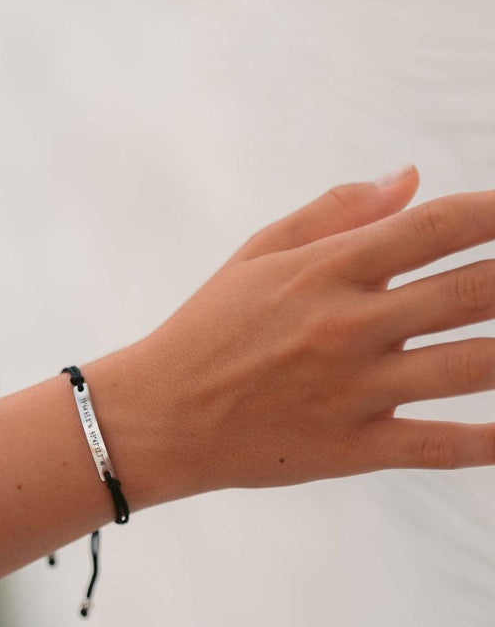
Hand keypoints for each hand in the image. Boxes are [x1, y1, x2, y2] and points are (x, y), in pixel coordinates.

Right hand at [137, 165, 494, 496]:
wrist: (162, 416)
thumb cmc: (206, 330)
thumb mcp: (255, 255)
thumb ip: (332, 213)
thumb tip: (410, 178)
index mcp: (327, 271)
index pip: (441, 225)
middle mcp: (351, 325)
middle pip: (478, 289)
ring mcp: (356, 391)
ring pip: (478, 365)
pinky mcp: (353, 448)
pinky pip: (443, 445)